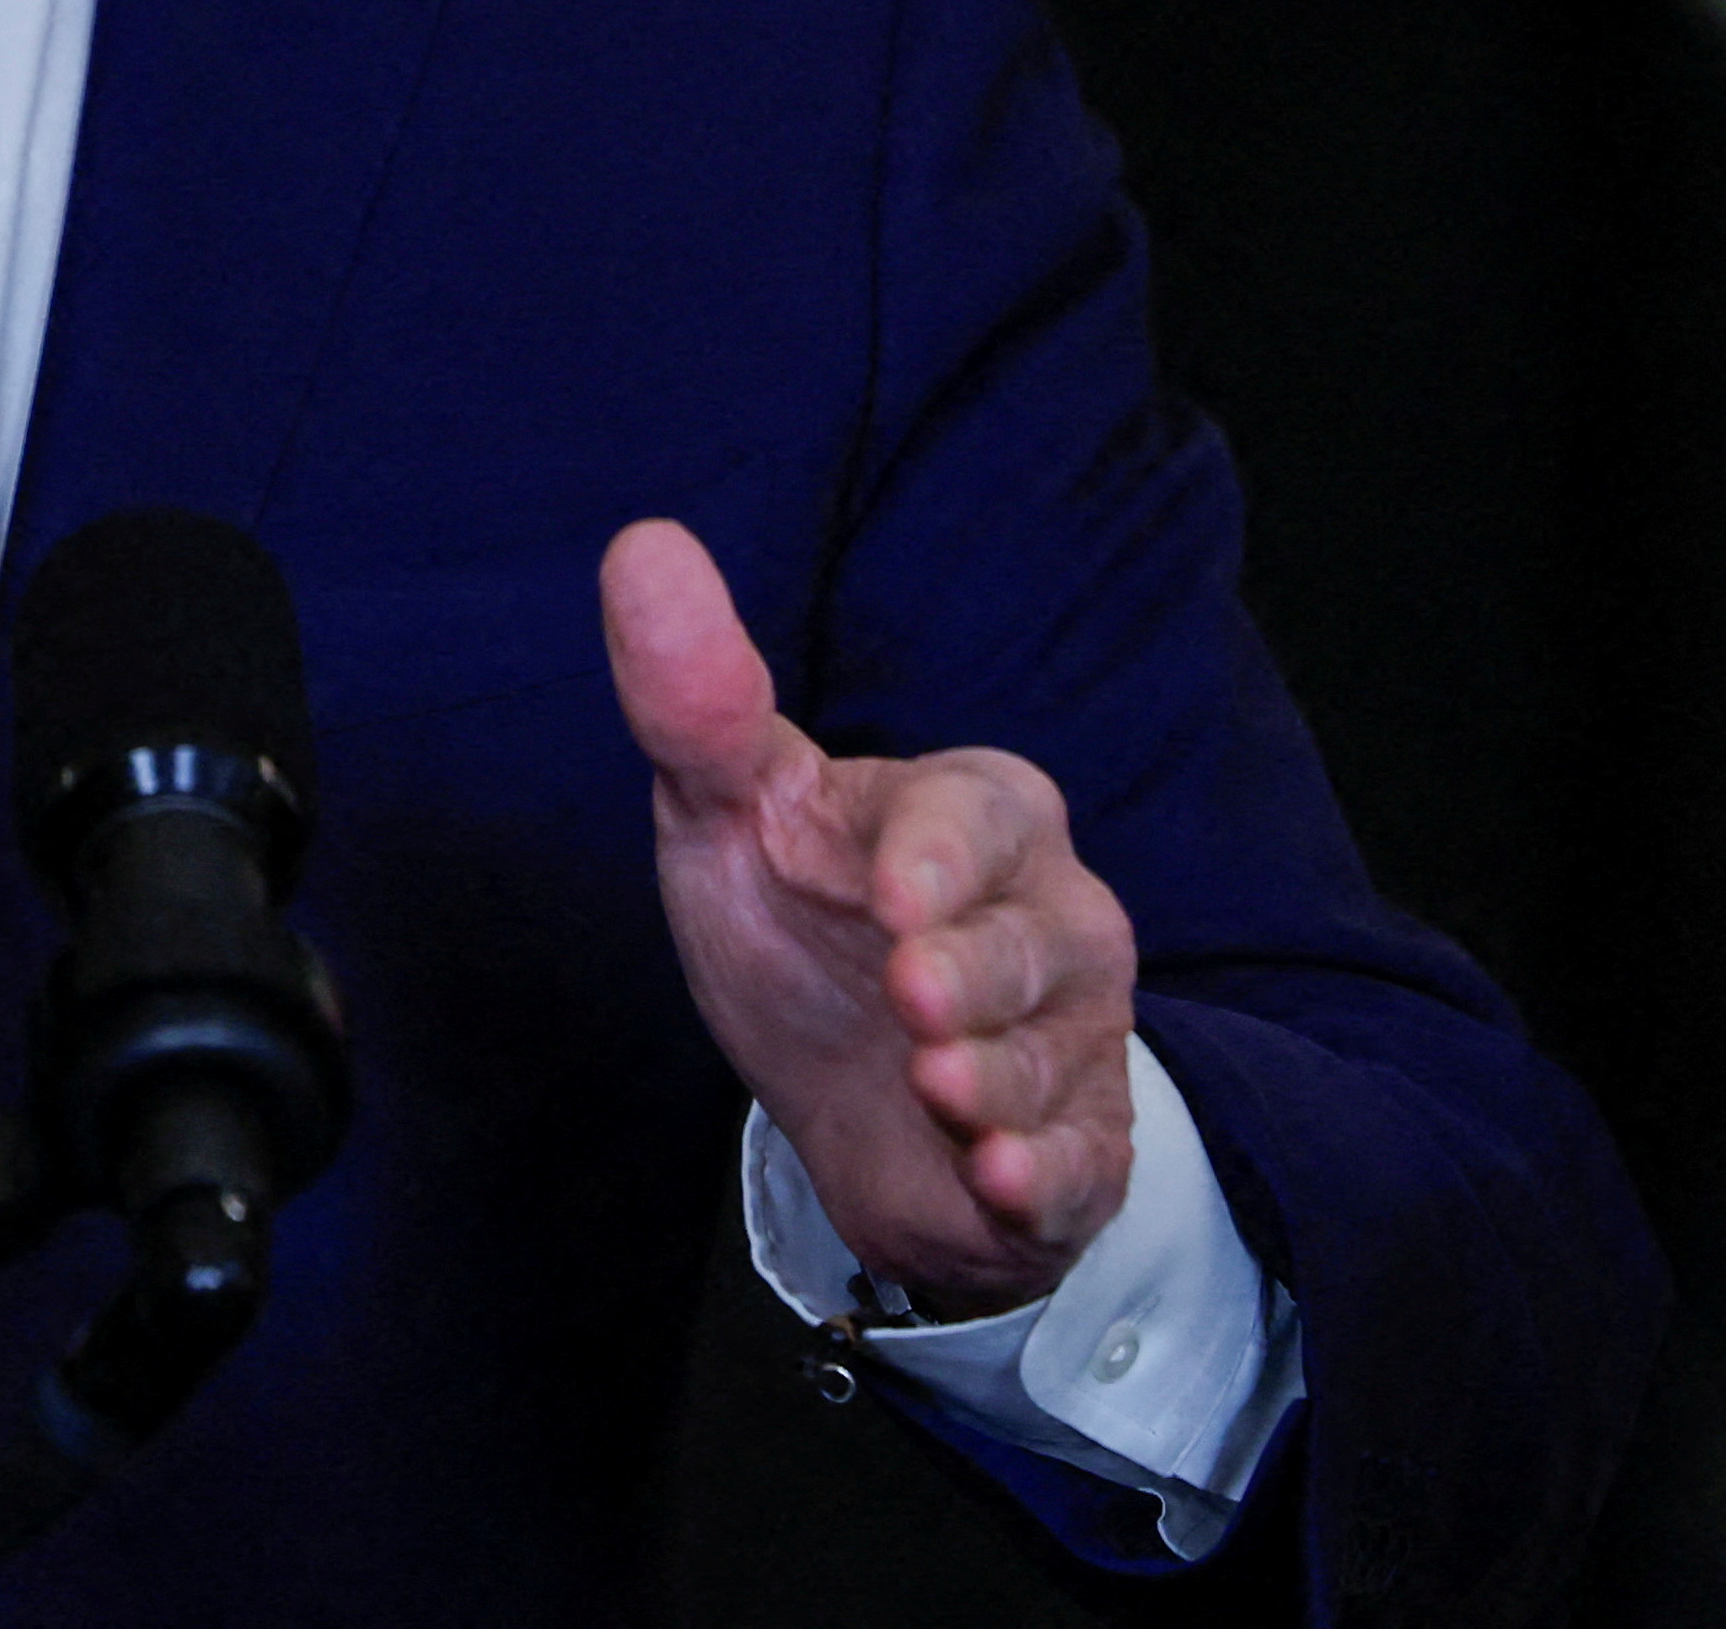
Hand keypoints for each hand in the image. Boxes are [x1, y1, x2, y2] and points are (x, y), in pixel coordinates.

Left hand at [599, 519, 1134, 1316]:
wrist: (852, 1098)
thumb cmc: (801, 921)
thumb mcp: (731, 810)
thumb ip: (695, 699)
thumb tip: (643, 545)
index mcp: (972, 813)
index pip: (978, 813)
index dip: (942, 854)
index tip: (894, 890)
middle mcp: (1044, 914)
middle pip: (1032, 938)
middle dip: (975, 972)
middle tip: (914, 994)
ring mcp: (1069, 1036)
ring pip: (1053, 1056)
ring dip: (996, 1081)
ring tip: (942, 1090)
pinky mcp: (1075, 1147)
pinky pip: (1082, 1164)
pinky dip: (1043, 1177)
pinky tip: (1000, 1179)